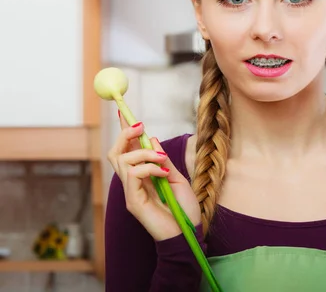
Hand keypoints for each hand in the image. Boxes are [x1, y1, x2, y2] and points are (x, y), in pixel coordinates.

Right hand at [107, 113, 200, 240]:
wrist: (188, 233)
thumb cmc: (184, 209)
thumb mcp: (177, 178)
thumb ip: (163, 160)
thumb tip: (152, 138)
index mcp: (142, 177)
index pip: (127, 151)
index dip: (124, 132)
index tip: (124, 113)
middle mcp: (132, 183)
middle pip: (116, 153)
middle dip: (125, 135)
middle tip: (140, 126)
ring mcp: (131, 193)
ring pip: (122, 160)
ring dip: (144, 153)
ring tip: (163, 160)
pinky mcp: (134, 201)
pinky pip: (133, 175)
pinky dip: (149, 168)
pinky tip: (164, 173)